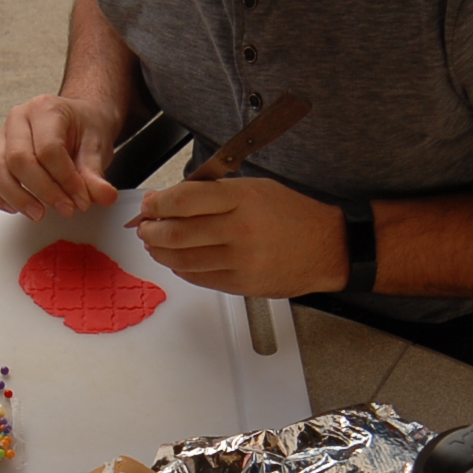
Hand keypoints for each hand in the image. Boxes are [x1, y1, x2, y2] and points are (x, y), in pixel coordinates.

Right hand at [0, 94, 122, 219]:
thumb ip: (96, 174)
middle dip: (42, 191)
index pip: (49, 149)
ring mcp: (1, 136)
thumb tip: (104, 196)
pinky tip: (15, 208)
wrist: (77, 120)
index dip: (65, 180)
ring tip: (39, 213)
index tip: (81, 200)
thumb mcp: (98, 147)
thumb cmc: (84, 129)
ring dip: (16, 197)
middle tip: (65, 209)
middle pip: (18, 160)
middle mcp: (18, 119)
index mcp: (45, 109)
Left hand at [132, 177, 347, 297]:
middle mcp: (241, 229)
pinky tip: (178, 260)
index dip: (158, 204)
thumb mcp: (256, 188)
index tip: (149, 205)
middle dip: (151, 230)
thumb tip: (168, 199)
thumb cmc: (293, 214)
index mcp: (243, 198)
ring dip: (160, 251)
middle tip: (144, 226)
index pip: (184, 199)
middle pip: (177, 232)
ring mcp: (241, 260)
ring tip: (155, 243)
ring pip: (183, 259)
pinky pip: (199, 277)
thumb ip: (213, 193)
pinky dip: (181, 268)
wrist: (328, 248)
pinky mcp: (242, 284)